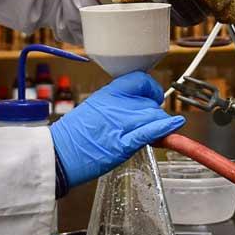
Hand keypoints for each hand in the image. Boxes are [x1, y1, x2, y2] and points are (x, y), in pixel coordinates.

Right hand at [50, 71, 184, 186]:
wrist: (58, 154)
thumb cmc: (72, 136)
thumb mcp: (92, 109)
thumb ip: (115, 105)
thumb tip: (134, 108)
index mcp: (107, 94)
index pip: (139, 80)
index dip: (151, 88)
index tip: (152, 97)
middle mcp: (116, 105)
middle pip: (150, 102)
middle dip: (155, 113)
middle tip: (149, 123)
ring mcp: (120, 123)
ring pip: (153, 116)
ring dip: (158, 125)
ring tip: (154, 134)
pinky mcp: (123, 144)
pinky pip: (150, 132)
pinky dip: (165, 128)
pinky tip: (176, 125)